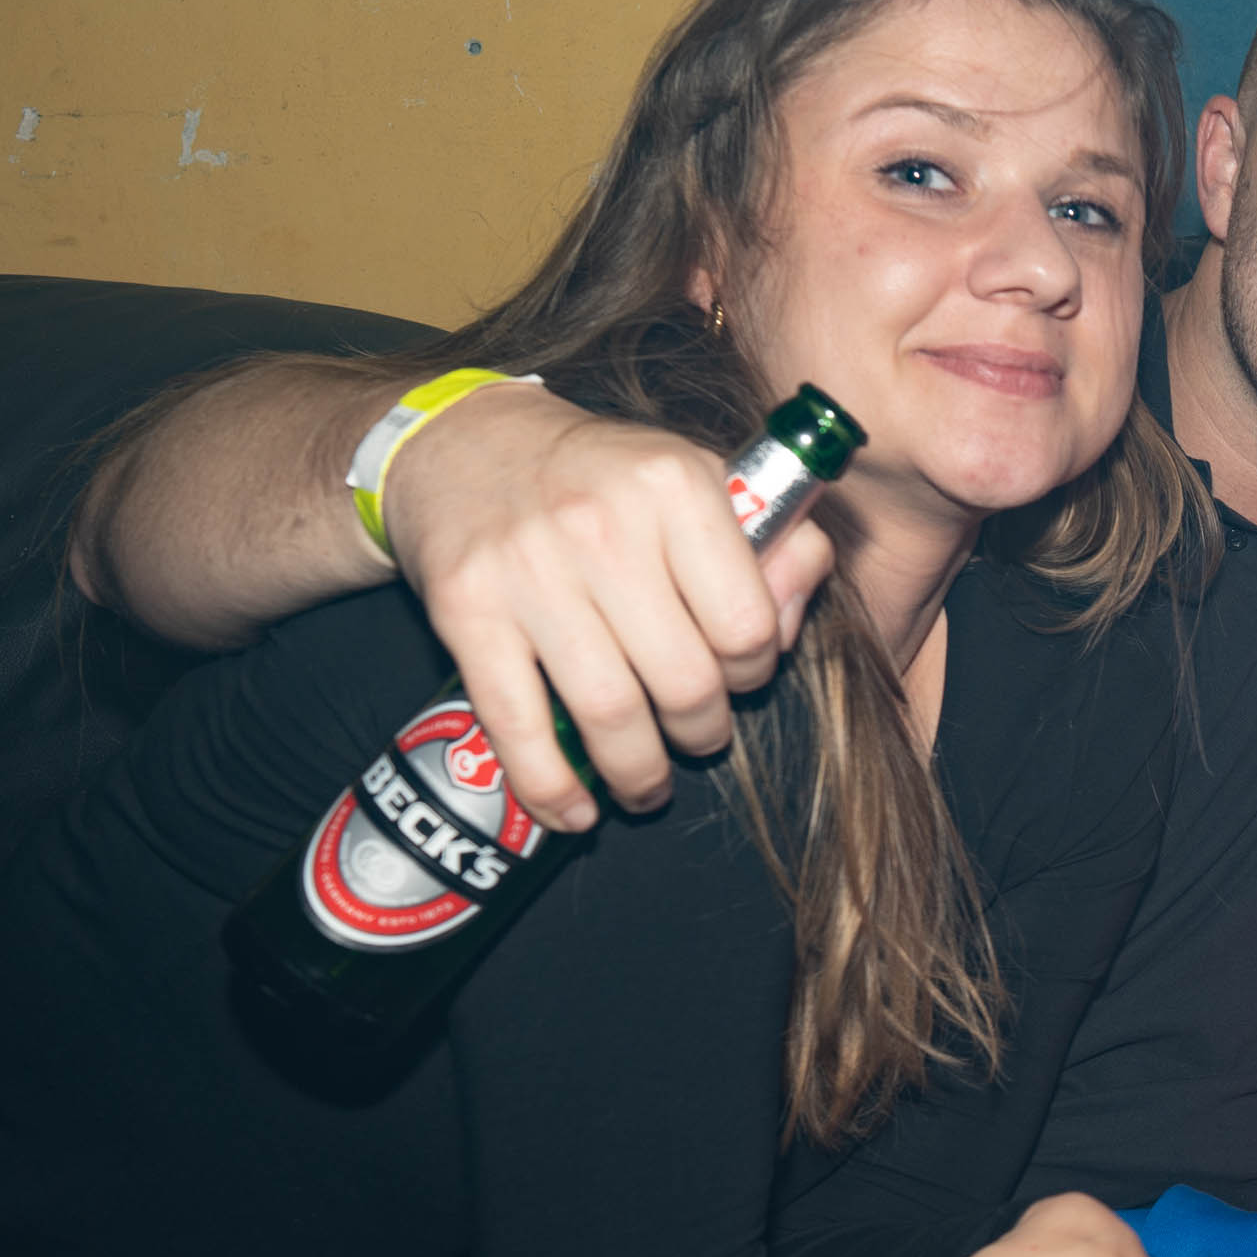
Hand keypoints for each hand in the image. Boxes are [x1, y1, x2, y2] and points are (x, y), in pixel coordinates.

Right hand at [382, 380, 843, 829]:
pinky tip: (574, 812)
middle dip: (703, 731)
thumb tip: (791, 625)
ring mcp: (528, 570)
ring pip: (610, 714)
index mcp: (673, 486)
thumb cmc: (602, 478)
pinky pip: (516, 726)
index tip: (740, 676)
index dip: (755, 669)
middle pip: (684, 681)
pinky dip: (549, 788)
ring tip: (646, 782)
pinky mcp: (466, 610)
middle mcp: (602, 524)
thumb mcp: (695, 478)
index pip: (748, 622)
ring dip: (639, 772)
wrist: (465, 444)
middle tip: (699, 736)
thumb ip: (771, 545)